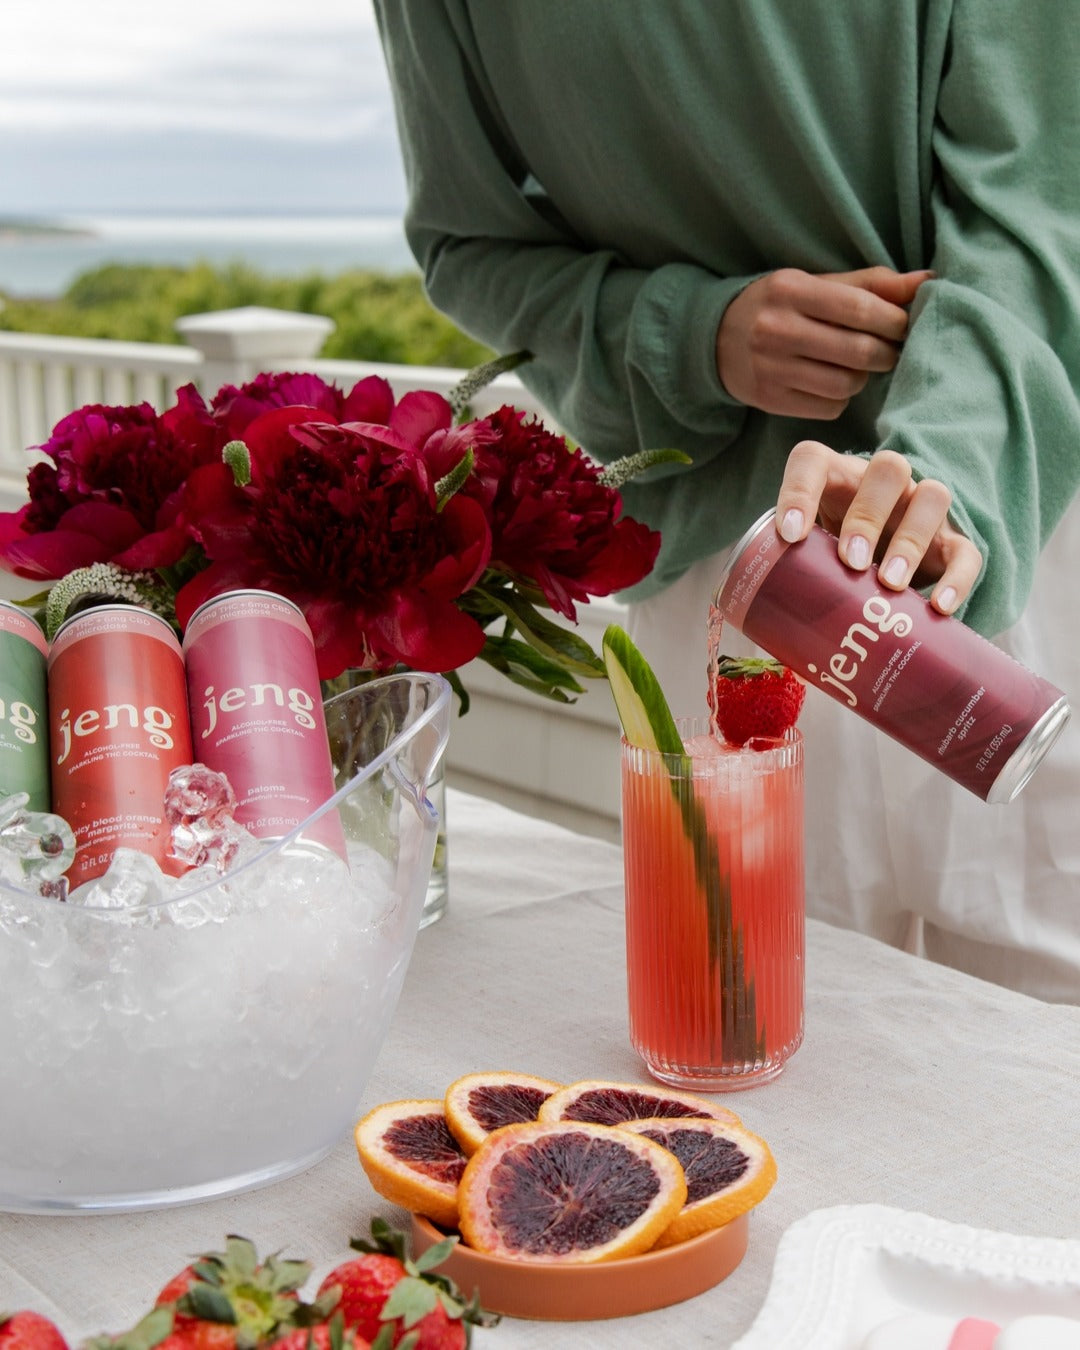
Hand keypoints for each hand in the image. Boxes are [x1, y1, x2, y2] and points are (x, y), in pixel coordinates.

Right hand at [716, 266, 932, 418]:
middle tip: (890, 350)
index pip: (860, 308)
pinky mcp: (769, 399)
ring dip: (862, 377)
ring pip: (845, 384)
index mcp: (791, 290)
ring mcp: (770, 368)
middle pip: (858, 351)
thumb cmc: (780, 305)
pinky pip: (827, 407)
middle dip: (887, 353)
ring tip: (856, 365)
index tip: (905, 326)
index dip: (894, 321)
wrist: (717, 339)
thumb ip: (871, 283)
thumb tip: (927, 281)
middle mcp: (776, 329)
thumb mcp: (816, 284)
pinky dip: (839, 397)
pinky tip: (829, 381)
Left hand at [774, 441, 982, 614]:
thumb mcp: (808, 558)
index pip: (813, 461)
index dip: (799, 492)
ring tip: (890, 584)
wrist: (880, 575)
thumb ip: (791, 573)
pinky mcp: (953, 543)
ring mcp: (921, 509)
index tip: (789, 534)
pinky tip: (938, 608)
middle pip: (888, 470)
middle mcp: (884, 485)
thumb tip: (768, 627)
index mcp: (835, 479)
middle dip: (868, 515)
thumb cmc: (831, 561)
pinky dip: (956, 578)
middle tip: (851, 560)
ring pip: (932, 498)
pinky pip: (966, 551)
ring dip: (911, 541)